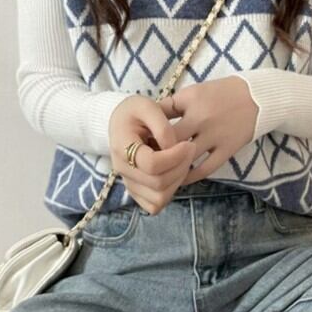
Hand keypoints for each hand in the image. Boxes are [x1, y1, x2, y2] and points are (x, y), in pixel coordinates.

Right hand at [108, 95, 196, 214]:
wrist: (120, 121)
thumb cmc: (135, 111)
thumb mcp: (148, 106)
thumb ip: (162, 126)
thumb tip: (175, 147)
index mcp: (122, 147)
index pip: (152, 164)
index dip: (176, 157)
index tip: (189, 144)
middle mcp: (122, 169)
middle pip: (158, 183)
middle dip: (181, 167)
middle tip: (191, 149)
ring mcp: (128, 182)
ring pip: (159, 198)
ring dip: (178, 181)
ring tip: (183, 161)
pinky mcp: (136, 191)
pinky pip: (155, 205)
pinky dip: (170, 193)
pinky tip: (174, 173)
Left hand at [157, 76, 257, 184]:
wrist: (256, 98)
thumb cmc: (220, 94)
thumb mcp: (193, 92)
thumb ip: (171, 106)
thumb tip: (147, 121)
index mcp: (191, 101)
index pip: (161, 119)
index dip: (148, 132)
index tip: (142, 141)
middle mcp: (202, 119)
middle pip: (171, 141)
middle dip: (157, 151)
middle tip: (147, 160)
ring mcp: (215, 136)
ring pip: (186, 158)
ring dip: (172, 167)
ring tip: (161, 172)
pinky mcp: (227, 150)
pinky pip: (205, 169)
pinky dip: (190, 176)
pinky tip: (180, 180)